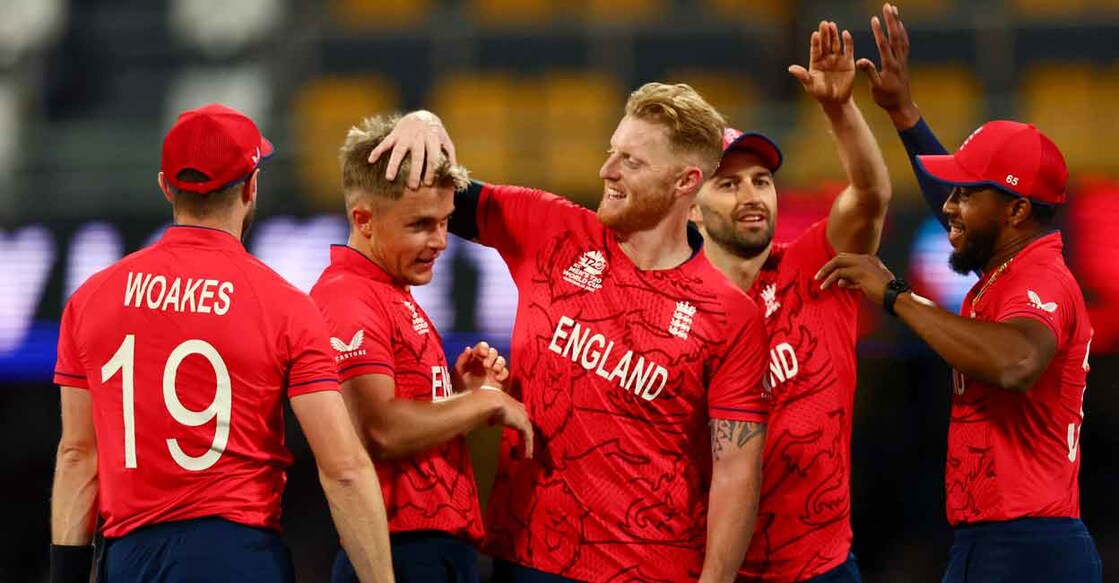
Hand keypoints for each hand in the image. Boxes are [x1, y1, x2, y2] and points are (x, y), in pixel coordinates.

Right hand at [367, 110, 456, 188]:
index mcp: (432, 140)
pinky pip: (385, 143)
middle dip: (414, 172)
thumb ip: (450, 155)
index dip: (430, 170)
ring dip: (393, 165)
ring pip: (398, 151)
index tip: (427, 183)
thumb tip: (453, 170)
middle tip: (412, 186)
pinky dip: (377, 150)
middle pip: (416, 157)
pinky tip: (371, 160)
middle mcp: (418, 138)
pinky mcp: (395, 134)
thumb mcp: (445, 141)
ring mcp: (405, 136)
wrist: (422, 115)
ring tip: (389, 178)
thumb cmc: (435, 133)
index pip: (432, 157)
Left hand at [453, 341, 507, 391]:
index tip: (482, 353)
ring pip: (501, 360)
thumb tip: (469, 349)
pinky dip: (503, 373)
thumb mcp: (458, 373)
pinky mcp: (500, 379)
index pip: (482, 347)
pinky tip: (497, 379)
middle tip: (486, 365)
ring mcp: (493, 370)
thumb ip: (462, 360)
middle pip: (493, 352)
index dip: (484, 347)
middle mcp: (485, 362)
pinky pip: (505, 372)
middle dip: (491, 356)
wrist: (469, 403)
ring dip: (498, 363)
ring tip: (494, 370)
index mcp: (475, 358)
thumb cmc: (462, 387)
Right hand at [490, 391, 533, 458]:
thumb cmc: (487, 403)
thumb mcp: (490, 411)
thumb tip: (489, 424)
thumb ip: (491, 418)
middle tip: (524, 445)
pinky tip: (527, 455)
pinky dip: (528, 447)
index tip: (520, 431)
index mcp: (514, 405)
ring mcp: (523, 417)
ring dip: (527, 445)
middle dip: (525, 435)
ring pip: (528, 433)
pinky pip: (527, 438)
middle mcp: (520, 410)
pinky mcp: (523, 424)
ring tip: (527, 455)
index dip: (520, 424)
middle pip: (526, 425)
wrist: (490, 401)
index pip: (521, 415)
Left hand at [789, 21, 856, 107]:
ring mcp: (837, 59)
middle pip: (825, 44)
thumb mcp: (810, 85)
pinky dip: (847, 42)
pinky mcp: (848, 62)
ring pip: (835, 44)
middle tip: (824, 23)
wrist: (836, 101)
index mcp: (815, 63)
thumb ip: (802, 76)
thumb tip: (791, 68)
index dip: (815, 42)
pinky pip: (848, 50)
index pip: (815, 50)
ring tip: (832, 25)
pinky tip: (845, 33)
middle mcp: (826, 59)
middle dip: (824, 34)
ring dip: (834, 35)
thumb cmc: (821, 94)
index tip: (815, 34)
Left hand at [815, 252, 896, 305]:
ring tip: (819, 283)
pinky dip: (830, 280)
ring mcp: (862, 264)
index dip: (836, 265)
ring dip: (826, 273)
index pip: (847, 258)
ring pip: (837, 263)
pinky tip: (826, 286)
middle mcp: (865, 258)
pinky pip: (839, 274)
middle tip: (818, 276)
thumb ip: (853, 281)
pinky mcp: (859, 272)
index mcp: (869, 259)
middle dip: (827, 266)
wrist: (894, 295)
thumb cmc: (883, 292)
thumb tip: (839, 282)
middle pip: (840, 257)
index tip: (827, 274)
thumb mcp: (866, 285)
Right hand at [856, 3, 919, 128]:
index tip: (874, 19)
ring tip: (894, 10)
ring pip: (901, 37)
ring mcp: (903, 59)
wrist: (902, 105)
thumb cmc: (886, 98)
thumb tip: (860, 61)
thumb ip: (870, 73)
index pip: (884, 45)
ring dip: (898, 22)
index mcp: (890, 66)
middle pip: (896, 36)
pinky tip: (899, 25)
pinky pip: (904, 42)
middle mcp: (899, 60)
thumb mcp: (875, 88)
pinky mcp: (904, 61)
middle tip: (888, 6)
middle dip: (892, 20)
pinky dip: (902, 31)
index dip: (879, 32)